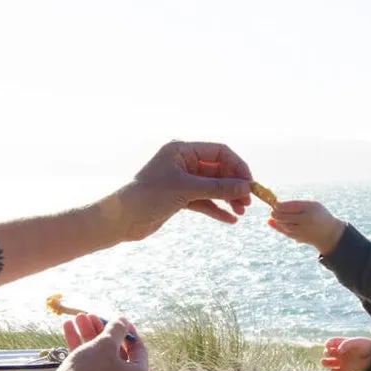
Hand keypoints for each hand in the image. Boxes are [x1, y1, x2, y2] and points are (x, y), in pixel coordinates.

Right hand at [53, 313, 149, 370]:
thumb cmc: (90, 369)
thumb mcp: (106, 343)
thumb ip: (117, 329)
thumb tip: (123, 321)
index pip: (138, 349)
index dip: (128, 330)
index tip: (117, 318)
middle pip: (117, 351)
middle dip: (102, 330)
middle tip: (91, 315)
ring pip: (101, 356)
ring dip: (89, 334)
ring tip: (78, 317)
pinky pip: (91, 365)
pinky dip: (81, 347)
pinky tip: (68, 327)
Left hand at [111, 141, 252, 241]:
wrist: (121, 220)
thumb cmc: (148, 196)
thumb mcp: (186, 190)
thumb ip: (217, 188)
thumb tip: (246, 187)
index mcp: (181, 150)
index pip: (219, 152)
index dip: (237, 166)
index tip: (249, 184)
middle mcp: (182, 163)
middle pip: (218, 170)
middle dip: (234, 185)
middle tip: (247, 203)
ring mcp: (182, 181)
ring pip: (212, 188)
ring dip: (227, 199)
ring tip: (240, 212)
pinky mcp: (179, 199)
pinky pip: (204, 202)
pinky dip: (216, 210)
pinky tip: (229, 220)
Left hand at [267, 199, 345, 254]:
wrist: (328, 232)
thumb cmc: (316, 214)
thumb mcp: (310, 205)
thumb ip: (293, 205)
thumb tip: (273, 206)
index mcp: (310, 207)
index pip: (289, 206)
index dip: (278, 205)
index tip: (275, 204)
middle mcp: (306, 219)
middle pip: (283, 216)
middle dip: (275, 213)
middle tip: (273, 210)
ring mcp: (302, 229)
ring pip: (283, 224)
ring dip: (277, 220)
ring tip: (279, 216)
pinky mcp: (299, 237)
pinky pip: (285, 232)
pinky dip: (279, 226)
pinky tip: (279, 222)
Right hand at [321, 337, 370, 370]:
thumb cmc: (365, 346)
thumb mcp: (356, 341)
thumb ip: (346, 344)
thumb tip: (338, 351)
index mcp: (341, 344)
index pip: (330, 343)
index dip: (327, 344)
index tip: (328, 346)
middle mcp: (340, 353)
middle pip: (326, 353)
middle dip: (326, 354)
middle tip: (331, 354)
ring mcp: (342, 362)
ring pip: (328, 363)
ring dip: (325, 363)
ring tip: (328, 363)